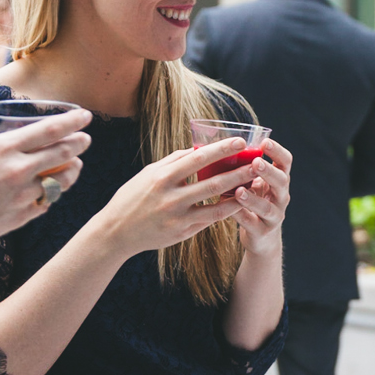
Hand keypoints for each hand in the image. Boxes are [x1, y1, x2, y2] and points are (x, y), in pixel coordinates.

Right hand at [0, 109, 91, 249]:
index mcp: (3, 148)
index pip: (49, 130)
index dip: (72, 122)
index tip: (86, 117)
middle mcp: (17, 170)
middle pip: (62, 154)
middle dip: (79, 144)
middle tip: (87, 140)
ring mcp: (22, 195)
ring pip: (61, 182)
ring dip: (72, 172)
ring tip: (75, 166)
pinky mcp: (21, 217)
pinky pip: (45, 204)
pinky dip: (50, 196)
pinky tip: (51, 192)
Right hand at [99, 136, 251, 256]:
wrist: (116, 231)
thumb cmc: (132, 197)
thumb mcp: (148, 174)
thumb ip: (173, 161)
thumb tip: (197, 148)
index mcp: (162, 176)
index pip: (197, 158)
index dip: (221, 149)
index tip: (239, 141)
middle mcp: (171, 196)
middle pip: (212, 181)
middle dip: (238, 171)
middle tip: (257, 162)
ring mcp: (178, 217)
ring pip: (216, 204)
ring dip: (238, 193)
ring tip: (255, 183)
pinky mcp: (182, 232)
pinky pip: (210, 220)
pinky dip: (226, 210)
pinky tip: (240, 202)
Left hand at [232, 137, 291, 255]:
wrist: (262, 238)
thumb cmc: (253, 203)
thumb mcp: (254, 184)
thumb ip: (244, 169)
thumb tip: (218, 147)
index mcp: (279, 181)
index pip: (286, 162)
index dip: (278, 152)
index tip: (265, 142)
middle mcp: (281, 197)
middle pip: (281, 182)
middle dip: (269, 172)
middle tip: (256, 163)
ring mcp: (274, 216)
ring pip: (267, 207)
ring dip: (253, 198)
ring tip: (239, 191)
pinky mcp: (263, 232)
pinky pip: (252, 224)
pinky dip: (240, 216)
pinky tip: (229, 209)